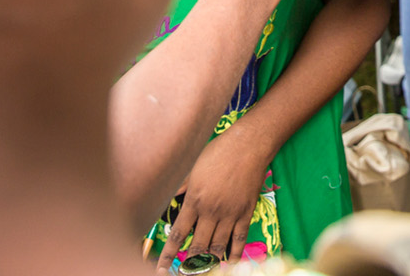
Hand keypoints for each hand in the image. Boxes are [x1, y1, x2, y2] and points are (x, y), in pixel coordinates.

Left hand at [154, 126, 272, 269]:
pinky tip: (229, 263)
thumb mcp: (193, 167)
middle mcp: (211, 211)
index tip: (162, 268)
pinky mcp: (246, 213)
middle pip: (198, 245)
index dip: (169, 254)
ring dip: (209, 262)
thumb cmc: (218, 152)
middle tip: (184, 272)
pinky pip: (239, 239)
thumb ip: (180, 187)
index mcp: (194, 200)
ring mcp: (230, 214)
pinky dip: (234, 254)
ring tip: (202, 271)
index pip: (178, 234)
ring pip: (217, 246)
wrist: (248, 145)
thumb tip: (167, 199)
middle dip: (190, 262)